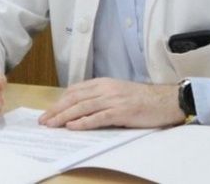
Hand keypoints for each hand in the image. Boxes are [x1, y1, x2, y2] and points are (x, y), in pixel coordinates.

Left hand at [38, 77, 183, 129]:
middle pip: (74, 98)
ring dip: (64, 116)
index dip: (59, 101)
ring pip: (82, 107)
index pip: (74, 91)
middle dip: (56, 109)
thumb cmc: (142, 99)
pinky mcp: (121, 112)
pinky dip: (83, 122)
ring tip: (52, 124)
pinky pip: (98, 117)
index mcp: (103, 83)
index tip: (48, 111)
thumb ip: (100, 96)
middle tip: (43, 120)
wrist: (166, 100)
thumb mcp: (117, 92)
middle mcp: (105, 89)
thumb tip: (80, 108)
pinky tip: (72, 126)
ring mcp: (113, 100)